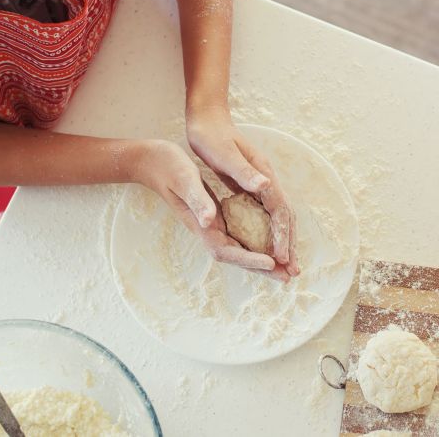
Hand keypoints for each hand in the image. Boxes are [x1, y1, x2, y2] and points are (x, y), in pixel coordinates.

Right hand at [128, 139, 279, 277]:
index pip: (226, 250)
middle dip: (261, 268)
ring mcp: (210, 223)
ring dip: (260, 259)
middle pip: (236, 256)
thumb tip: (209, 221)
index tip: (270, 262)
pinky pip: (236, 234)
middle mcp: (206, 228)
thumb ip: (198, 201)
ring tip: (283, 266)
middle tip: (288, 276)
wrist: (151, 161)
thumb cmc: (168, 167)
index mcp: (201, 223)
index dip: (249, 258)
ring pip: (238, 247)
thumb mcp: (185, 179)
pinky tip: (268, 242)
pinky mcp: (213, 215)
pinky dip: (254, 242)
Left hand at [187, 106, 299, 278]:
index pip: (279, 211)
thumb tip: (266, 186)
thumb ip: (244, 172)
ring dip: (281, 241)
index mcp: (263, 175)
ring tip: (283, 264)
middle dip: (289, 244)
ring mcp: (259, 183)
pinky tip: (264, 244)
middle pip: (284, 217)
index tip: (282, 259)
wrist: (207, 118)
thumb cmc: (212, 136)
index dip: (282, 236)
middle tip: (292, 272)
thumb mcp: (224, 155)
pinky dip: (268, 232)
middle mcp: (265, 180)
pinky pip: (264, 214)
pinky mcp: (249, 185)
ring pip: (276, 217)